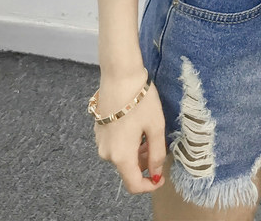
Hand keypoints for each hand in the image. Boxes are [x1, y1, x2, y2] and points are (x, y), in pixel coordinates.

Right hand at [93, 68, 166, 194]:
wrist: (120, 76)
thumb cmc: (141, 100)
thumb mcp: (156, 126)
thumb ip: (157, 153)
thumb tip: (157, 173)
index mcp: (121, 156)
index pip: (134, 185)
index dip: (149, 185)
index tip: (161, 176)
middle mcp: (107, 154)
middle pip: (128, 169)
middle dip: (145, 163)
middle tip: (158, 144)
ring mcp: (100, 142)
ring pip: (122, 156)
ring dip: (137, 151)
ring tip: (149, 132)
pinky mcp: (99, 131)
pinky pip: (115, 145)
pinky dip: (128, 143)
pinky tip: (137, 125)